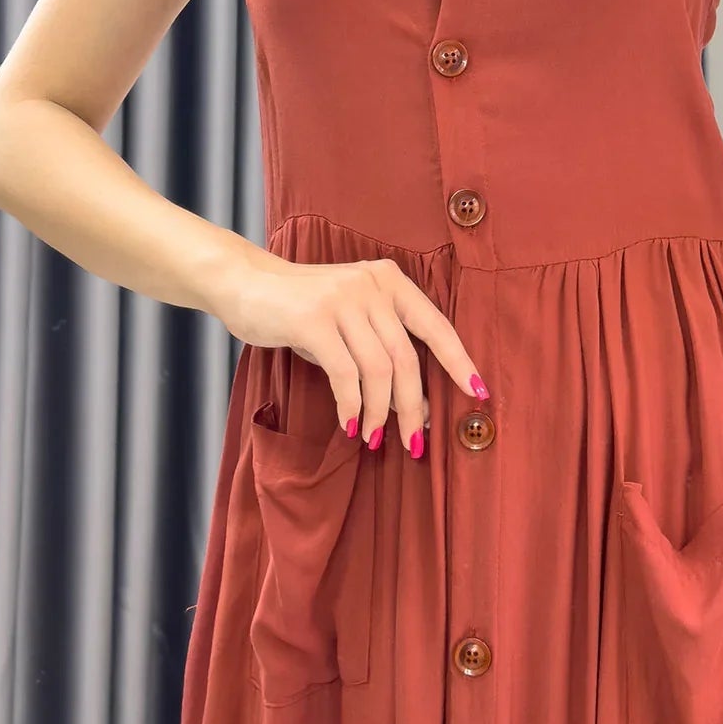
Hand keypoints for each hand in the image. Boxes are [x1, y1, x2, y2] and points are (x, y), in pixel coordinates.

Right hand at [213, 252, 487, 454]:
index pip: (435, 325)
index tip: (478, 393)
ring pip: (378, 370)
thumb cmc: (301, 308)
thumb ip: (379, 346)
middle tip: (415, 443)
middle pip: (407, 357)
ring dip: (381, 413)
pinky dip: (352, 406)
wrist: (245, 283)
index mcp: (389, 280)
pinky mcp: (313, 319)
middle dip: (415, 407)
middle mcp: (372, 285)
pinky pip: (345, 373)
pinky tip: (351, 425)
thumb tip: (414, 405)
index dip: (458, 361)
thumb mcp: (349, 317)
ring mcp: (343, 299)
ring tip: (375, 439)